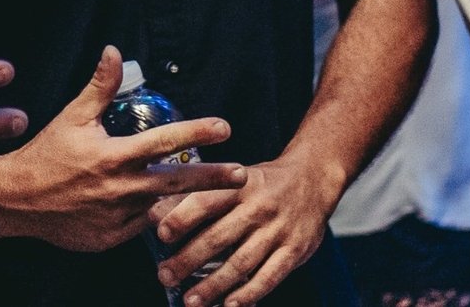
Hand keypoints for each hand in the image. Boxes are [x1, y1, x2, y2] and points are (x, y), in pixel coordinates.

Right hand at [0, 46, 246, 251]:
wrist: (14, 200)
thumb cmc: (46, 154)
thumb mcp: (72, 117)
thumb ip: (99, 87)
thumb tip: (114, 50)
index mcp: (112, 157)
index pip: (164, 141)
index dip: (196, 132)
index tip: (224, 127)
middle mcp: (119, 190)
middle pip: (176, 182)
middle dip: (213, 178)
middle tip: (242, 173)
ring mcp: (116, 219)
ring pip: (160, 207)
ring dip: (186, 200)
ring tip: (215, 193)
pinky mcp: (110, 239)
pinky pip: (140, 226)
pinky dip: (152, 216)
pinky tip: (163, 209)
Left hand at [152, 155, 340, 306]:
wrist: (314, 177)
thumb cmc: (263, 181)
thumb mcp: (233, 178)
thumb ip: (198, 196)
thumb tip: (155, 213)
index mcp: (238, 185)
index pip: (206, 200)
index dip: (182, 216)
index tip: (161, 233)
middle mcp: (258, 207)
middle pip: (219, 237)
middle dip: (188, 259)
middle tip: (166, 275)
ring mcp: (278, 230)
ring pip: (241, 262)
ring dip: (214, 285)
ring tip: (190, 300)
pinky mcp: (295, 249)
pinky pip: (270, 276)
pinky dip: (249, 293)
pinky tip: (230, 305)